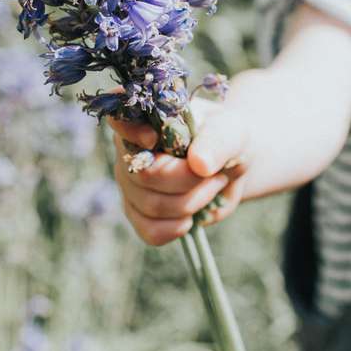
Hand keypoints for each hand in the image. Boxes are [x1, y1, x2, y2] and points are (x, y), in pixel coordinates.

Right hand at [107, 99, 249, 245]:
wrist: (231, 167)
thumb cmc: (227, 141)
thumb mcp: (231, 133)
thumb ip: (217, 142)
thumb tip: (198, 163)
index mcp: (146, 120)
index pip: (118, 118)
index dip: (130, 131)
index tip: (153, 138)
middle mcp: (130, 152)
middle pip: (145, 175)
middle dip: (188, 180)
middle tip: (217, 173)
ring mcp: (131, 185)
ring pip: (152, 205)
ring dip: (192, 202)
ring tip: (212, 186)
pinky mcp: (139, 214)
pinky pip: (150, 231)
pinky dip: (177, 228)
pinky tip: (192, 217)